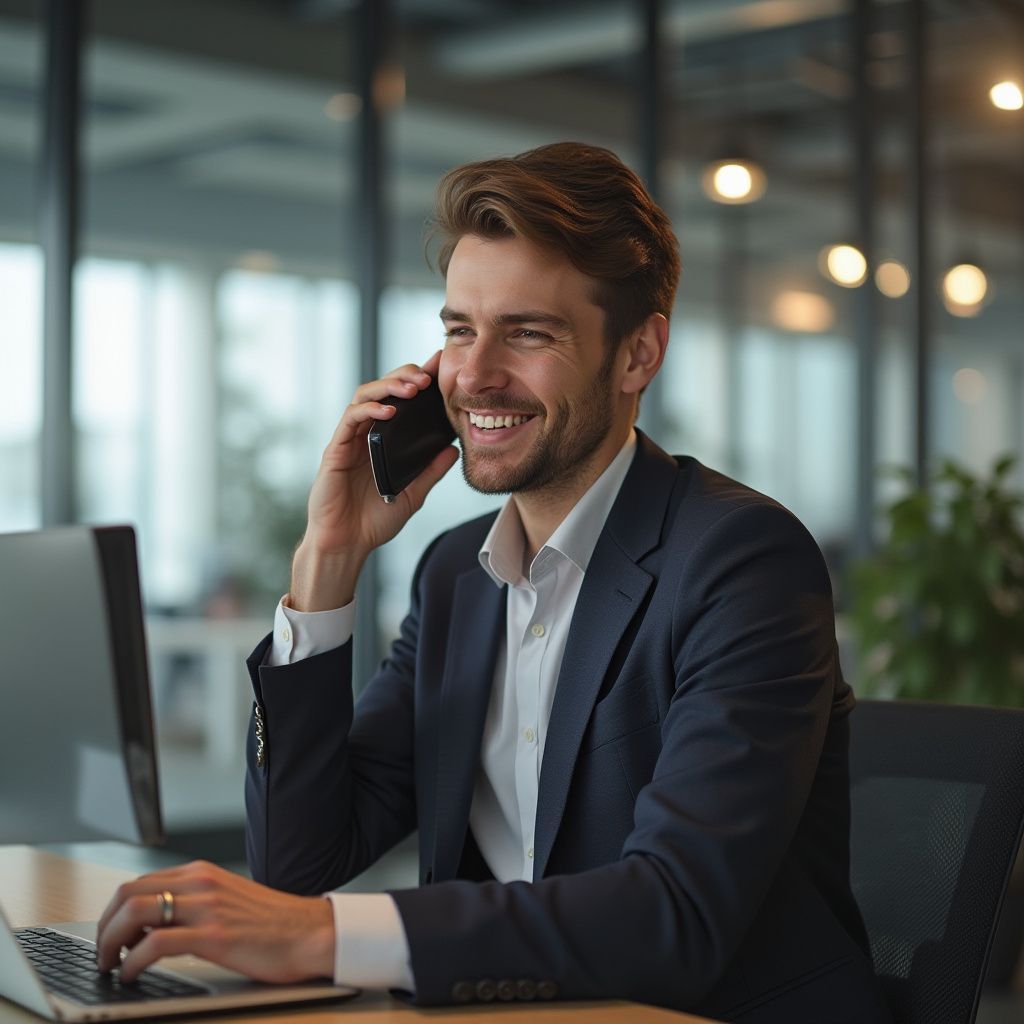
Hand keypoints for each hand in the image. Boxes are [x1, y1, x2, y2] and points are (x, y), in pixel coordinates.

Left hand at [95, 861, 334, 983]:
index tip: (109, 936)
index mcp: (203, 873)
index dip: (112, 912)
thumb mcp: (228, 899)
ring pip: (135, 912)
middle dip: (104, 926)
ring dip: (110, 943)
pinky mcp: (214, 936)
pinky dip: (132, 961)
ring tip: (111, 965)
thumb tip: (152, 925)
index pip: (138, 882)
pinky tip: (133, 974)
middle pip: (128, 893)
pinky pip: (155, 943)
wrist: (311, 933)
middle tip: (103, 953)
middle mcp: (201, 883)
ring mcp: (207, 908)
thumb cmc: (273, 924)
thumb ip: (194, 902)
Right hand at [292, 351, 458, 609]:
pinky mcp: (335, 450)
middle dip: (405, 375)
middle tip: (429, 376)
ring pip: (364, 396)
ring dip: (389, 386)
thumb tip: (455, 449)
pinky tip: (390, 411)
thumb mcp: (413, 494)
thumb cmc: (374, 521)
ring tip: (414, 387)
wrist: (347, 544)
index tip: (440, 366)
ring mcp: (349, 440)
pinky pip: (351, 420)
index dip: (417, 379)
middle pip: (382, 389)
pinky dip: (370, 410)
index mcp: (383, 440)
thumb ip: (431, 471)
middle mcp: (365, 434)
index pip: (399, 400)